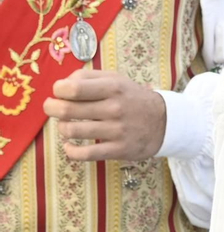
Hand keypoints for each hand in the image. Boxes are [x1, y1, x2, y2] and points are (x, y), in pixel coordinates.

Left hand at [43, 69, 166, 160]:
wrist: (165, 122)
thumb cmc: (132, 98)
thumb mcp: (116, 79)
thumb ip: (87, 77)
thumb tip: (61, 86)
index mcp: (113, 88)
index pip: (72, 88)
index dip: (58, 90)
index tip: (60, 92)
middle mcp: (115, 108)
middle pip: (66, 110)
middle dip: (51, 108)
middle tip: (52, 108)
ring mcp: (117, 130)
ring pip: (72, 131)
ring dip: (61, 128)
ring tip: (66, 125)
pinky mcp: (119, 150)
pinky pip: (84, 154)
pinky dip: (70, 151)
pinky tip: (70, 146)